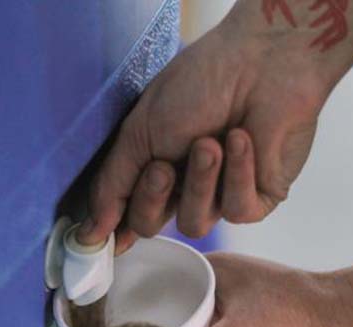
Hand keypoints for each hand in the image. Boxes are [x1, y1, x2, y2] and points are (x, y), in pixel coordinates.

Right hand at [78, 2, 332, 252]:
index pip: (127, 213)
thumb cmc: (200, 84)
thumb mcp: (139, 132)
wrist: (261, 62)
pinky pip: (237, 210)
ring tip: (211, 142)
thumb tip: (90, 233)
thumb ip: (113, 185)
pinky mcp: (260, 198)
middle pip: (152, 225)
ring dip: (200, 182)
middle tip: (164, 166)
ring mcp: (222, 195)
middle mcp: (185, 187)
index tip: (100, 239)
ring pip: (195, 223)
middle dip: (153, 197)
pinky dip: (237, 173)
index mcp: (153, 169)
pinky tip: (242, 138)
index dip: (115, 228)